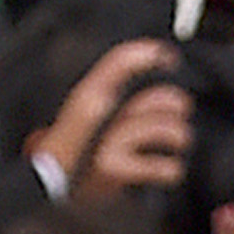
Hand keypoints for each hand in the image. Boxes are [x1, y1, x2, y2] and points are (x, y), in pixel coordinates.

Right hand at [31, 36, 193, 201]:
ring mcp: (105, 142)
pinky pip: (155, 167)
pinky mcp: (112, 169)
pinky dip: (170, 169)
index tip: (168, 56)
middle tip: (182, 108)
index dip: (147, 54)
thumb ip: (112, 93)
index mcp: (89, 93)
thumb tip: (149, 81)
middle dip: (173, 102)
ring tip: (180, 138)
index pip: (120, 62)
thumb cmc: (75, 146)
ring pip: (157, 129)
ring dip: (177, 134)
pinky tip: (171, 168)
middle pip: (148, 99)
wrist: (50, 179)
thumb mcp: (86, 109)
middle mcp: (97, 113)